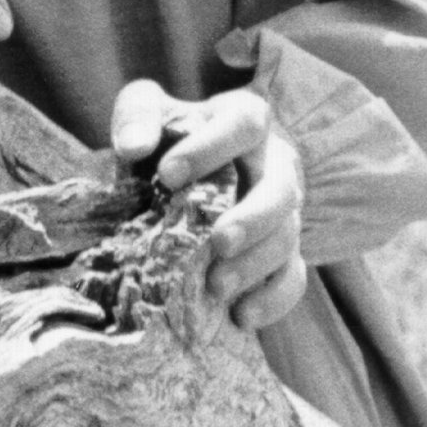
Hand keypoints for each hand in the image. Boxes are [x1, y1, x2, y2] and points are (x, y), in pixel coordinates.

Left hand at [111, 80, 306, 331]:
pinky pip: (294, 277)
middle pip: (281, 191)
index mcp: (246, 119)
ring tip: (217, 286)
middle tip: (216, 242)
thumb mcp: (150, 110)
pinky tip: (241, 316)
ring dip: (256, 265)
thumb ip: (137, 117)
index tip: (167, 175)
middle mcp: (276, 163)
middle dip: (252, 219)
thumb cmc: (171, 132)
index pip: (245, 124)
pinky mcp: (287, 249)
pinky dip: (273, 299)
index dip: (211, 148)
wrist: (192, 164)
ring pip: (288, 238)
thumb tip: (132, 147)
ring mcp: (287, 209)